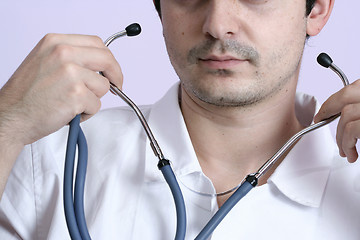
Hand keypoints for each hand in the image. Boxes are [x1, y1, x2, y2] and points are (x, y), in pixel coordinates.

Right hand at [0, 33, 122, 146]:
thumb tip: (100, 66)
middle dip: (116, 75)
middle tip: (117, 87)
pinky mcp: (76, 94)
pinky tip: (69, 113)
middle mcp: (63, 53)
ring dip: (93, 99)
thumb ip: (72, 58)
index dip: (109, 59)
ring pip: (103, 86)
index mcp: (56, 42)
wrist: (11, 116)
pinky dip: (87, 113)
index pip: (97, 43)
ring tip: (72, 104)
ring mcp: (70, 73)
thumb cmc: (27, 95)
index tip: (111, 71)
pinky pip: (97, 105)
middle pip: (107, 59)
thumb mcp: (46, 62)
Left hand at [314, 80, 359, 162]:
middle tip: (319, 121)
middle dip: (328, 110)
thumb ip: (358, 109)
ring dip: (341, 136)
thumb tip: (344, 114)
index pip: (351, 88)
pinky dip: (347, 143)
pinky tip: (351, 153)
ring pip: (346, 115)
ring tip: (345, 150)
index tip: (323, 111)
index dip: (333, 101)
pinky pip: (352, 130)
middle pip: (345, 97)